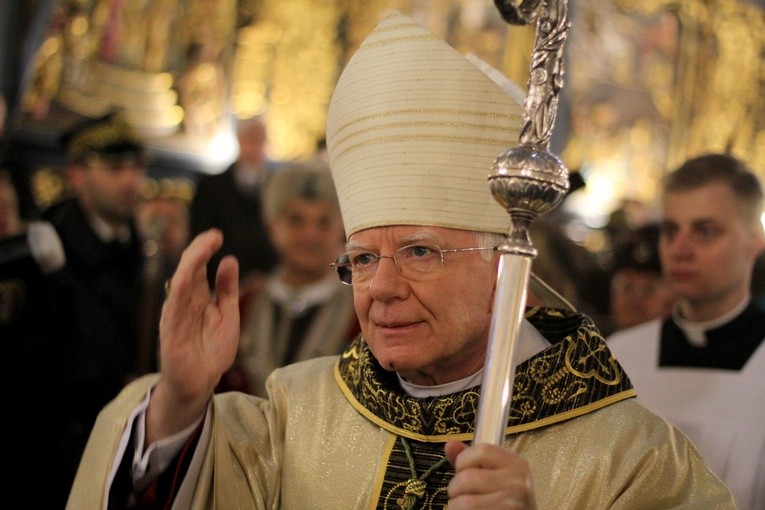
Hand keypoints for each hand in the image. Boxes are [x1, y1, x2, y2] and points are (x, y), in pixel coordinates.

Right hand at [147, 229, 239, 441]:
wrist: (201, 384)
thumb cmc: (212, 351)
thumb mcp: (228, 315)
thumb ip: (227, 289)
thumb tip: (229, 259)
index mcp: (198, 298)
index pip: (198, 267)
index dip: (205, 249)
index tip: (217, 235)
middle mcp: (184, 302)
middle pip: (187, 269)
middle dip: (199, 250)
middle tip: (213, 235)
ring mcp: (176, 315)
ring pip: (180, 283)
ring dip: (191, 263)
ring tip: (203, 246)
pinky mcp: (171, 331)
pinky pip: (174, 307)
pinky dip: (179, 290)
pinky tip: (186, 276)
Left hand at [445, 441, 536, 508]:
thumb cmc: (506, 500)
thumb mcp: (494, 475)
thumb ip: (471, 460)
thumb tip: (450, 445)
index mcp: (516, 463)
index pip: (481, 450)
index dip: (463, 461)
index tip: (464, 472)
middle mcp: (518, 482)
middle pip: (467, 478)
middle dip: (455, 488)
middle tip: (463, 495)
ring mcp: (513, 503)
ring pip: (465, 502)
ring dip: (456, 506)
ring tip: (466, 506)